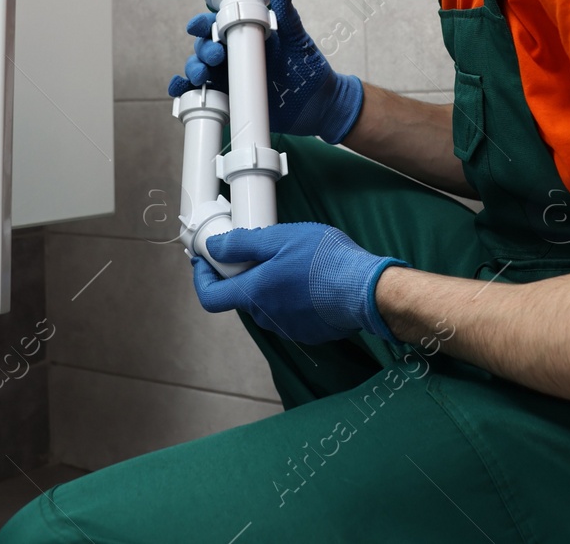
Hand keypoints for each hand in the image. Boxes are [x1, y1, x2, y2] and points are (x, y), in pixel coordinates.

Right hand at [165, 0, 364, 143]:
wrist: (321, 105)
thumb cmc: (310, 69)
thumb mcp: (298, 40)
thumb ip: (288, 15)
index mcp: (247, 37)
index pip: (218, 26)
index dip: (203, 24)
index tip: (198, 25)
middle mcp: (235, 57)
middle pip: (205, 48)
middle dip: (202, 49)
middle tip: (214, 55)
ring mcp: (231, 80)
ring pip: (200, 71)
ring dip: (193, 70)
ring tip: (201, 75)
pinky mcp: (231, 103)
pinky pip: (205, 97)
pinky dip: (187, 93)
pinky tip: (181, 90)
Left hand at [191, 222, 409, 344]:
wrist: (366, 290)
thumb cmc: (325, 261)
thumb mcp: (280, 239)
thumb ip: (242, 244)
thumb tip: (214, 248)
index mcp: (254, 294)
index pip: (211, 297)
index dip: (202, 277)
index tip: (205, 260)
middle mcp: (266, 316)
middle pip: (243, 296)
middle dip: (246, 274)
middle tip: (261, 250)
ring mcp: (288, 327)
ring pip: (268, 303)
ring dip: (272, 285)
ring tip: (294, 261)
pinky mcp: (309, 331)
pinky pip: (290, 312)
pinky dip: (293, 296)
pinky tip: (311, 278)